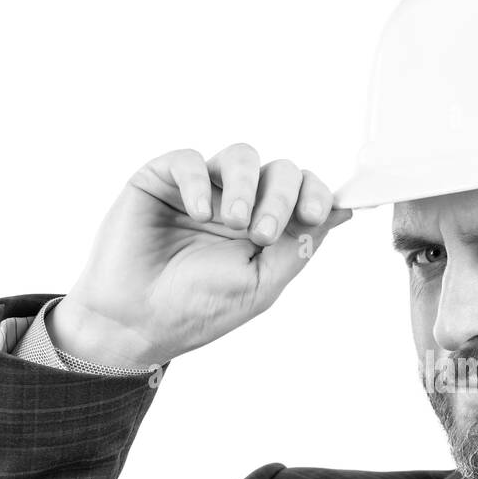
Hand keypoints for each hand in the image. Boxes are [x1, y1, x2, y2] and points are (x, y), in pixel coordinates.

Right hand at [48, 144, 350, 366]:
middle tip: (263, 234)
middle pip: (279, 170)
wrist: (134, 323)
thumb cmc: (197, 310)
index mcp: (268, 228)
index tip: (316, 215)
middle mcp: (239, 203)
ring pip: (241, 155)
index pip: (305, 192)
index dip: (317, 194)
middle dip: (281, 196)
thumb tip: (342, 212)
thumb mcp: (261, 284)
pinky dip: (199, 182)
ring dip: (247, 185)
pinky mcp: (161, 180)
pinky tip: (197, 212)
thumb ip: (299, 246)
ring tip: (235, 222)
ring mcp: (202, 189)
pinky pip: (189, 160)